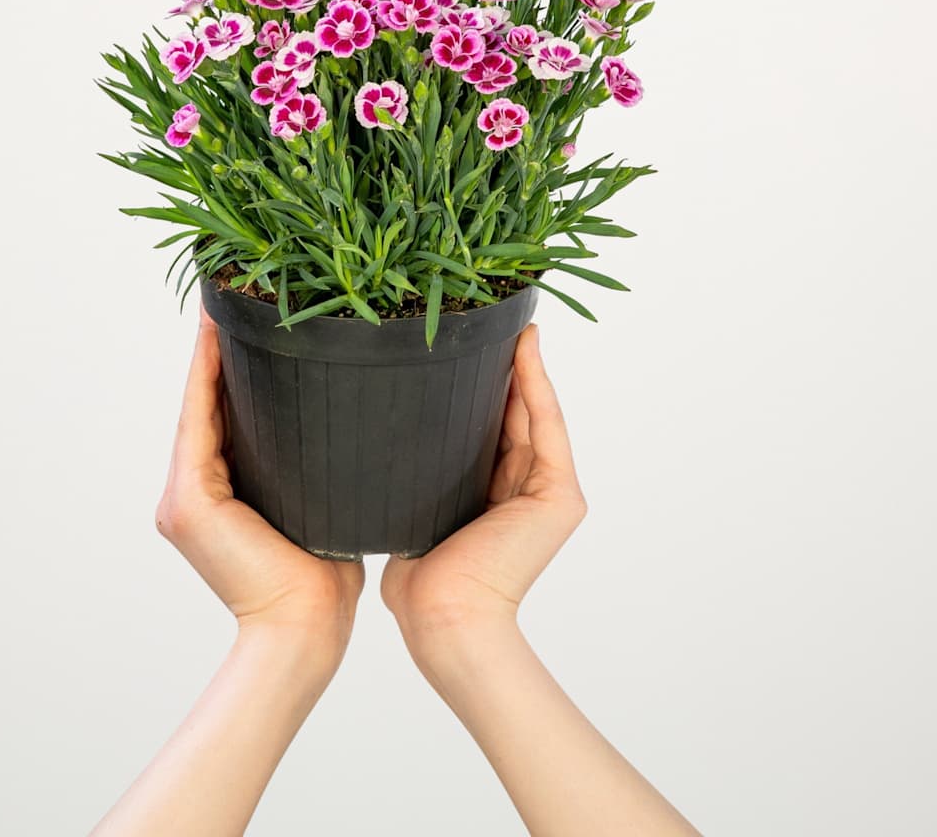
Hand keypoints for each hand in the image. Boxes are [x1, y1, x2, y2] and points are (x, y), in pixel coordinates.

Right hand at [155, 305, 363, 656]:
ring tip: (224, 299)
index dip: (234, 363)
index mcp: (222, 492)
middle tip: (237, 293)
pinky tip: (218, 334)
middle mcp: (193, 489)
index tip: (249, 315)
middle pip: (209, 402)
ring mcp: (183, 495)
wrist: (307, 630)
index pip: (228, 413)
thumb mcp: (320, 506)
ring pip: (200, 403)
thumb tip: (351, 428)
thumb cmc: (324, 578)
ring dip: (210, 350)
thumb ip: (315, 470)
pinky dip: (206, 374)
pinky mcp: (188, 500)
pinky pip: (199, 420)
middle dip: (221, 348)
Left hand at [381, 323, 585, 650]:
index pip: (490, 427)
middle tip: (489, 317)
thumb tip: (377, 442)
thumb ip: (414, 480)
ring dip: (524, 363)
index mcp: (494, 496)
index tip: (466, 343)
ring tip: (511, 319)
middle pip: (515, 412)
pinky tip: (524, 347)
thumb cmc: (420, 582)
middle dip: (504, 365)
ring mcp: (549, 492)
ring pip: (534, 411)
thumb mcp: (415, 512)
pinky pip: (546, 425)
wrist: (443, 619)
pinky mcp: (560, 494)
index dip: (482, 384)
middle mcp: (526, 490)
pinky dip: (537, 384)